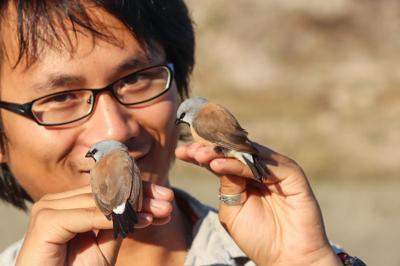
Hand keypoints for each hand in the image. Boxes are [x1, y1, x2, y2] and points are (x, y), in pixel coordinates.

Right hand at [16, 182, 173, 265]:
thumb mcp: (102, 248)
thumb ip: (116, 224)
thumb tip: (140, 207)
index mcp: (67, 204)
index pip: (108, 190)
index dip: (138, 191)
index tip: (166, 197)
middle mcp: (56, 202)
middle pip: (106, 193)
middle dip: (141, 197)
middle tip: (169, 201)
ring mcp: (48, 209)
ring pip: (99, 202)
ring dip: (134, 206)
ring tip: (161, 211)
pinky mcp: (45, 222)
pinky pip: (87, 216)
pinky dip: (115, 218)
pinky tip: (142, 221)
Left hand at [175, 142, 341, 265]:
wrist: (287, 257)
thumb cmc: (258, 237)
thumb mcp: (232, 210)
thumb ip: (227, 186)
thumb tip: (217, 162)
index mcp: (245, 178)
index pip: (222, 159)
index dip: (202, 154)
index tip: (180, 151)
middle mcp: (261, 169)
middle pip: (234, 152)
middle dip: (210, 149)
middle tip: (190, 150)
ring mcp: (276, 169)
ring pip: (246, 154)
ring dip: (221, 153)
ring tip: (199, 155)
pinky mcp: (291, 174)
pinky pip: (263, 164)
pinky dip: (239, 164)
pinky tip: (218, 166)